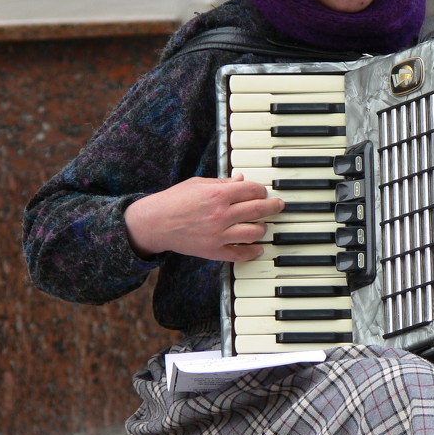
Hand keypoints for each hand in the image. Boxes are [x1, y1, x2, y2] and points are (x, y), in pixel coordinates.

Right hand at [124, 174, 283, 261]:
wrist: (154, 223)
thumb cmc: (174, 200)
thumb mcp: (198, 184)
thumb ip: (223, 183)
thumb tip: (242, 180)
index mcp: (218, 195)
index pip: (252, 190)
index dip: (261, 190)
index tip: (263, 191)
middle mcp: (221, 215)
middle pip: (258, 210)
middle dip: (273, 206)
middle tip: (279, 205)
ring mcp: (218, 235)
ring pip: (254, 232)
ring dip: (263, 228)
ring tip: (264, 225)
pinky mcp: (213, 251)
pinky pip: (239, 254)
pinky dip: (252, 252)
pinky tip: (258, 248)